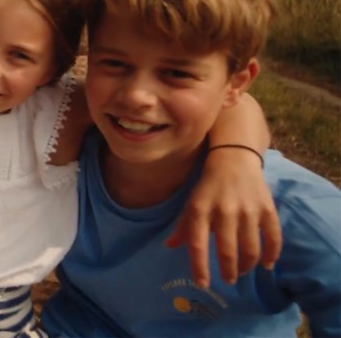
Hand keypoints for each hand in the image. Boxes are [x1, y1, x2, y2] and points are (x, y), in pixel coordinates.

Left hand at [166, 148, 280, 287]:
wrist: (233, 159)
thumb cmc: (208, 186)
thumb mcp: (191, 203)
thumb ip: (183, 226)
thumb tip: (170, 247)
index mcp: (200, 210)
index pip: (198, 245)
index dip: (200, 267)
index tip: (202, 284)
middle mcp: (223, 211)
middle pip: (227, 251)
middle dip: (228, 271)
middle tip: (228, 280)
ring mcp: (247, 210)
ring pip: (250, 248)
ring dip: (246, 265)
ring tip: (242, 271)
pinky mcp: (267, 208)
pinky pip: (273, 237)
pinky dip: (271, 254)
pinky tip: (266, 264)